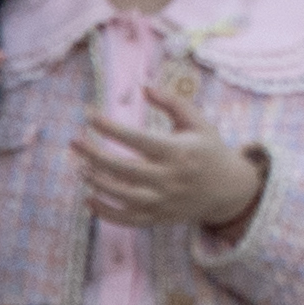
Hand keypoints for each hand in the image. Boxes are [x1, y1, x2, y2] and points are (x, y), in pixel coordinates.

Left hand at [78, 85, 264, 237]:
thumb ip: (173, 103)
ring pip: (118, 193)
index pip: (136, 138)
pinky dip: (102, 211)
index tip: (89, 115)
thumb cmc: (210, 149)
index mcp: (178, 151)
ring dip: (95, 179)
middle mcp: (168, 177)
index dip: (109, 127)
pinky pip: (123, 218)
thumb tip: (144, 86)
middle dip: (92, 153)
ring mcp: (161, 200)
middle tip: (74, 141)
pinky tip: (89, 197)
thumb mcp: (198, 122)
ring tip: (80, 166)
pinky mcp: (157, 217)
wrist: (229, 189)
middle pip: (120, 167)